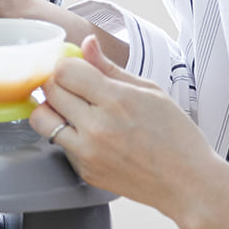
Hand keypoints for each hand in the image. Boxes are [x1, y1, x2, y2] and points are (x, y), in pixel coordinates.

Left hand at [31, 36, 228, 228]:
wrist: (187, 184)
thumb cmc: (176, 137)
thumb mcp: (150, 92)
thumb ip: (110, 68)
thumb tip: (86, 44)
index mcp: (116, 100)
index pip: (64, 71)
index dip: (67, 65)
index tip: (76, 69)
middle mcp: (96, 127)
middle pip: (50, 91)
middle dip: (57, 83)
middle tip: (73, 86)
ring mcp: (87, 152)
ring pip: (41, 120)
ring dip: (51, 109)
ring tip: (71, 109)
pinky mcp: (84, 171)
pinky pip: (60, 144)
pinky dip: (67, 134)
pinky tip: (90, 134)